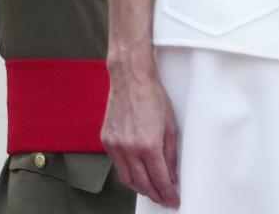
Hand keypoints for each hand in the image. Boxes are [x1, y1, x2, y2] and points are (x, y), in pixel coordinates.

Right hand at [102, 56, 179, 207]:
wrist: (131, 77)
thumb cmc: (151, 95)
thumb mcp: (170, 127)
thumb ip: (171, 155)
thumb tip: (171, 176)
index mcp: (148, 145)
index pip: (159, 180)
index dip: (168, 194)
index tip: (172, 200)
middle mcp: (129, 148)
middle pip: (142, 184)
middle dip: (155, 195)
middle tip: (163, 197)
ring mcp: (115, 144)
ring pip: (127, 179)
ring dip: (140, 187)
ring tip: (150, 188)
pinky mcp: (106, 139)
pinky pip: (117, 165)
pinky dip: (127, 172)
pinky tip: (136, 171)